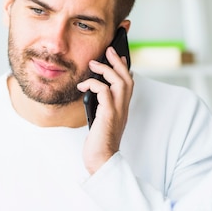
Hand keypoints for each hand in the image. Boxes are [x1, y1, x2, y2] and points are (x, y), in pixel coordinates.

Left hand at [78, 46, 133, 174]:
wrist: (101, 160)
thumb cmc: (99, 144)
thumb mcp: (100, 121)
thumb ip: (100, 108)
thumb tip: (91, 93)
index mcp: (122, 109)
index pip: (128, 84)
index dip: (125, 69)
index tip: (118, 57)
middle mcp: (123, 108)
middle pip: (127, 78)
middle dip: (118, 62)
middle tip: (109, 50)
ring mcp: (117, 111)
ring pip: (120, 82)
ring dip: (107, 69)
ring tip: (94, 64)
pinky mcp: (108, 114)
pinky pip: (104, 91)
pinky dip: (93, 84)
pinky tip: (83, 86)